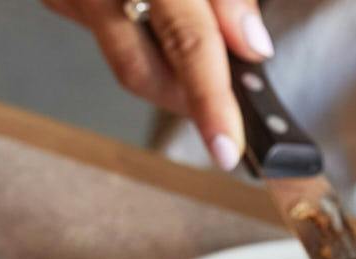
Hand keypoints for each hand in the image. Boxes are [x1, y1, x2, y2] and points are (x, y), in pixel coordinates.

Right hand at [39, 0, 276, 170]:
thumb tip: (252, 46)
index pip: (188, 45)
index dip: (211, 102)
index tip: (228, 147)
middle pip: (143, 72)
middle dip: (187, 98)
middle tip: (222, 111)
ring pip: (124, 56)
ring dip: (164, 66)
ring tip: (198, 61)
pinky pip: (103, 26)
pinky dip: (135, 29)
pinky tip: (149, 10)